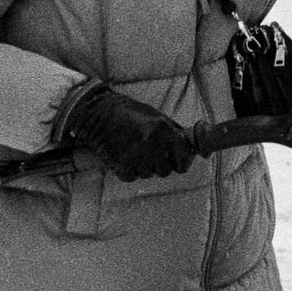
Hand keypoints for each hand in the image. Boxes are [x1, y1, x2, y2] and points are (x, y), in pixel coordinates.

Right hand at [58, 83, 195, 181]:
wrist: (98, 113)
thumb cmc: (130, 113)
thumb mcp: (157, 117)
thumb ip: (175, 133)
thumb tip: (193, 149)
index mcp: (163, 130)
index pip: (184, 158)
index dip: (182, 160)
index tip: (178, 160)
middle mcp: (151, 144)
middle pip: (166, 171)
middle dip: (160, 164)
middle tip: (149, 151)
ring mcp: (136, 156)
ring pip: (148, 174)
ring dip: (144, 166)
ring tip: (134, 149)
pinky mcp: (120, 166)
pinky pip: (132, 177)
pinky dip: (129, 170)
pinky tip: (124, 154)